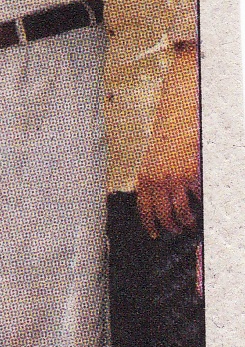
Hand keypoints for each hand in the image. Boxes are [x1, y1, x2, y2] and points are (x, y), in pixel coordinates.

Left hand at [136, 47, 200, 237]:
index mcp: (145, 176)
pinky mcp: (192, 175)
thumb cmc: (170, 134)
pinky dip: (201, 206)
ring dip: (186, 222)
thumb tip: (161, 200)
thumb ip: (155, 178)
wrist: (181, 113)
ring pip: (180, 213)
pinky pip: (197, 200)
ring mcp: (174, 178)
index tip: (154, 233)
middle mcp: (157, 179)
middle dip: (172, 227)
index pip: (144, 208)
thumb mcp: (156, 157)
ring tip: (191, 223)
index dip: (150, 224)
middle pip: (163, 215)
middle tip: (179, 231)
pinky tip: (202, 205)